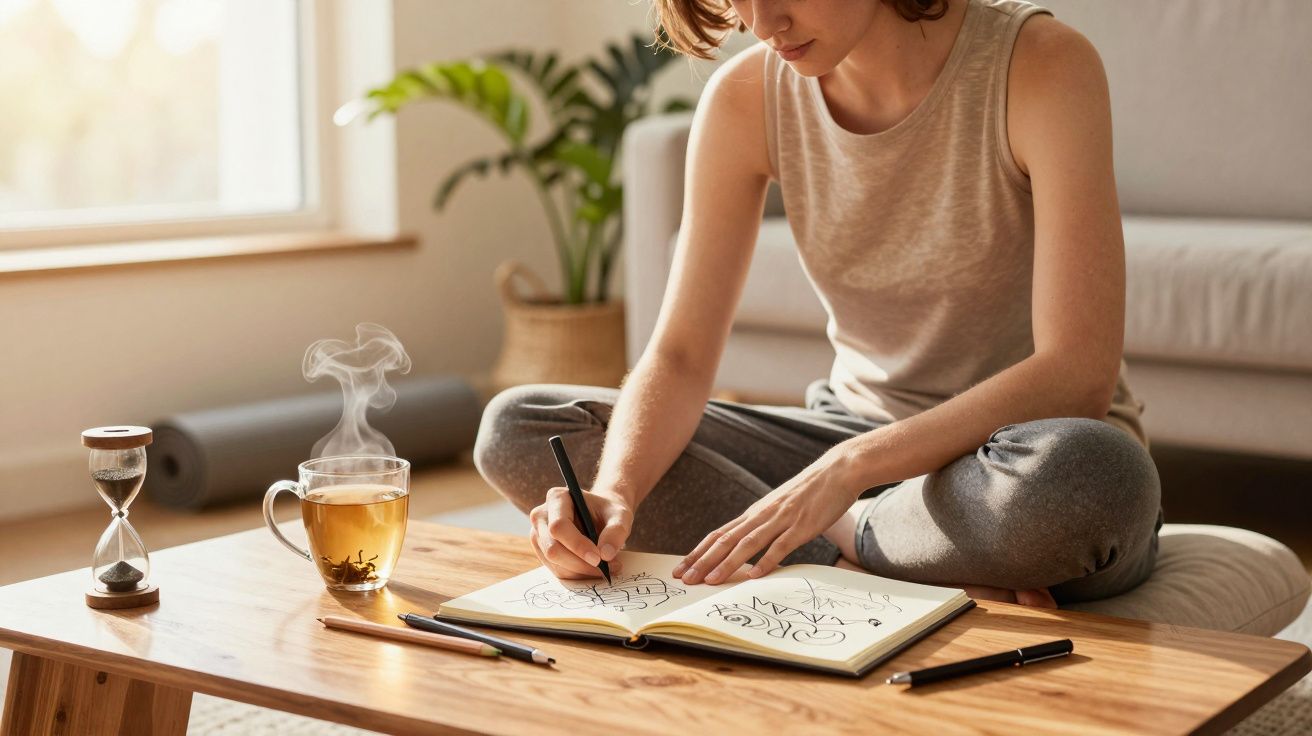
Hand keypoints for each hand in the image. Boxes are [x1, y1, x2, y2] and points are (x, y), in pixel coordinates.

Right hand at [528, 487, 632, 579]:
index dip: (577, 545)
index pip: (559, 526)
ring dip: (580, 571)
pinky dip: (577, 574)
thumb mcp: (620, 515)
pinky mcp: (542, 551)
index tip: (599, 558)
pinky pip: (557, 570)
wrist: (601, 516)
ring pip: (554, 563)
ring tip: (605, 568)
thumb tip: (605, 554)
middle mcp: (541, 515)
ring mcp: (538, 535)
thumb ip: (616, 531)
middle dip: (580, 564)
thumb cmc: (608, 512)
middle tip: (606, 569)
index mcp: (557, 498)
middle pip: (553, 548)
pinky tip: (593, 568)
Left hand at [673, 454, 857, 584]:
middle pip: (725, 540)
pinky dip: (765, 561)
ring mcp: (781, 520)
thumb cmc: (810, 491)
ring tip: (710, 581)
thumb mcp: (779, 506)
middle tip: (684, 580)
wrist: (838, 470)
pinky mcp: (802, 526)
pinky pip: (780, 546)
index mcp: (755, 512)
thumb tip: (748, 542)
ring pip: (747, 544)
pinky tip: (753, 575)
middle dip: (703, 561)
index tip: (681, 569)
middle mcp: (762, 515)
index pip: (718, 534)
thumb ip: (764, 524)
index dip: (698, 552)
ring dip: (726, 564)